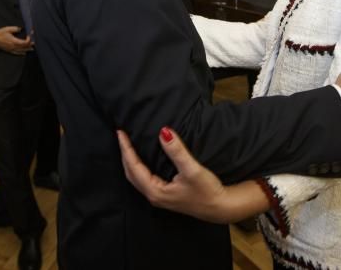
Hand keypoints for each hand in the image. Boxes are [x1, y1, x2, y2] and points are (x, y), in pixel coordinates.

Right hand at [0, 26, 32, 54]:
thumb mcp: (7, 29)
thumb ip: (15, 29)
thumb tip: (21, 29)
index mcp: (14, 41)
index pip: (24, 42)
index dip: (29, 40)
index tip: (29, 35)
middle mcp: (13, 47)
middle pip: (24, 47)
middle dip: (29, 45)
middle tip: (34, 43)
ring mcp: (11, 49)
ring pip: (21, 51)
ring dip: (27, 49)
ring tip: (32, 49)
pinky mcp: (9, 51)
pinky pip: (17, 53)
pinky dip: (21, 53)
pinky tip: (24, 53)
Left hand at [118, 128, 243, 222]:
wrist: (220, 208)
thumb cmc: (207, 191)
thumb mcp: (192, 169)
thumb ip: (177, 151)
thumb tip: (163, 132)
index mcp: (155, 191)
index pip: (134, 167)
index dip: (126, 149)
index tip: (121, 133)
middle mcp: (154, 195)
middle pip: (131, 174)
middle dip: (125, 155)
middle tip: (121, 137)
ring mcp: (159, 196)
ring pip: (137, 178)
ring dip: (131, 162)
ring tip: (128, 146)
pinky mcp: (166, 194)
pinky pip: (145, 179)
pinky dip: (139, 167)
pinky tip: (143, 160)